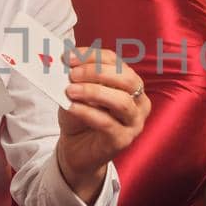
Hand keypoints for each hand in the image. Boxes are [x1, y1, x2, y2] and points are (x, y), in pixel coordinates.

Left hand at [55, 48, 149, 190]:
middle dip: (97, 72)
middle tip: (72, 74)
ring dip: (94, 92)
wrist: (76, 149)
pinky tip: (72, 107)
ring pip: (121, 101)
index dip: (92, 56)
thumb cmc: (80, 116)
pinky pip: (108, 123)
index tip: (68, 57)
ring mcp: (134, 122)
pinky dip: (88, 112)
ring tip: (70, 91)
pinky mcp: (123, 140)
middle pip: (126, 79)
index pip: (115, 61)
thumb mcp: (77, 92)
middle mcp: (139, 101)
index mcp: (130, 82)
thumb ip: (76, 79)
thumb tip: (66, 64)